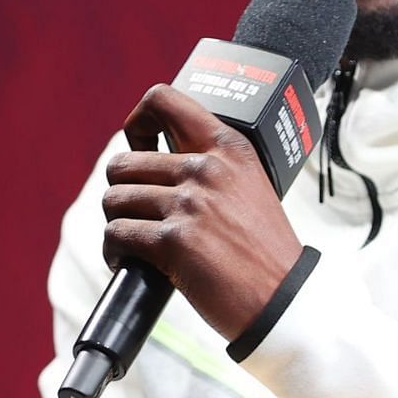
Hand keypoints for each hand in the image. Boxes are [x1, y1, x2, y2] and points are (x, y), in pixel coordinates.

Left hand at [102, 83, 303, 340]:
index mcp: (227, 146)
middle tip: (137, 215)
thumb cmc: (263, 249)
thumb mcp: (249, 186)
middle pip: (122, 163)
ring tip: (135, 241)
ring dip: (117, 224)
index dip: (137, 123)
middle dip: (121, 193)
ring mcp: (190, 203)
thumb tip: (157, 160)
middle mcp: (207, 168)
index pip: (163, 100)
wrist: (284, 297)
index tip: (139, 149)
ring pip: (114, 200)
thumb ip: (210, 167)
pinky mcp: (175, 240)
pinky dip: (114, 251)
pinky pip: (117, 234)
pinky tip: (130, 262)